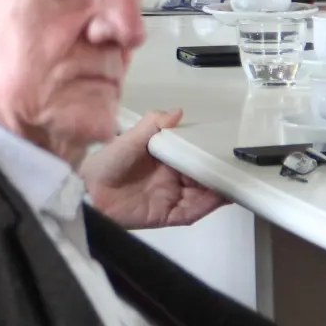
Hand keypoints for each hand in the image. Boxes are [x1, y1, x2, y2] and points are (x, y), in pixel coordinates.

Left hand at [80, 109, 227, 228]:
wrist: (87, 191)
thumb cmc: (104, 163)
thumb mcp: (129, 138)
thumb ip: (153, 124)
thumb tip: (177, 111)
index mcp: (163, 160)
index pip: (193, 157)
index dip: (209, 154)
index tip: (227, 147)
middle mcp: (170, 179)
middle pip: (202, 178)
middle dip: (219, 173)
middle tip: (238, 165)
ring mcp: (169, 198)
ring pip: (202, 196)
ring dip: (219, 190)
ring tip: (235, 180)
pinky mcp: (166, 215)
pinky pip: (191, 212)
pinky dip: (207, 205)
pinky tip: (219, 197)